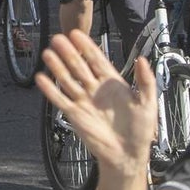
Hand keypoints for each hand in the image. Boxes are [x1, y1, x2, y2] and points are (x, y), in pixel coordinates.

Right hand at [36, 31, 157, 177]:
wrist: (128, 155)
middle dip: (68, 52)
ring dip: (57, 67)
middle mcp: (94, 89)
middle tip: (58, 38)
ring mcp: (83, 101)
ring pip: (67, 80)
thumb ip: (145, 81)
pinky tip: (41, 78)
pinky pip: (60, 99)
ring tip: (47, 53)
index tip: (76, 34)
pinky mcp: (75, 114)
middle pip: (78, 66)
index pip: (96, 60)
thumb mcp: (147, 103)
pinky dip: (50, 89)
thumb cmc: (140, 131)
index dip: (86, 47)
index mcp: (111, 83)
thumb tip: (142, 59)